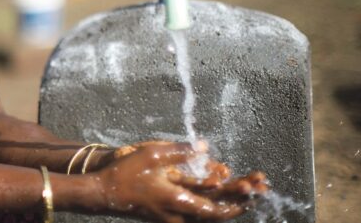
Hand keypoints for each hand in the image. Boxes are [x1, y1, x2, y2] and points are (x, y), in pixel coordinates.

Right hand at [93, 142, 253, 222]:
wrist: (104, 192)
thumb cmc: (127, 173)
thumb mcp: (153, 155)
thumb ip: (180, 151)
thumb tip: (204, 146)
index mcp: (177, 201)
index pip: (216, 209)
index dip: (237, 200)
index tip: (254, 190)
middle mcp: (178, 215)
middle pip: (216, 216)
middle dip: (238, 203)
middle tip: (255, 192)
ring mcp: (172, 219)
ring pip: (206, 218)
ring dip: (225, 206)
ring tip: (241, 195)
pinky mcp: (166, 217)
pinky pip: (195, 215)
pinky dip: (210, 207)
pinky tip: (215, 197)